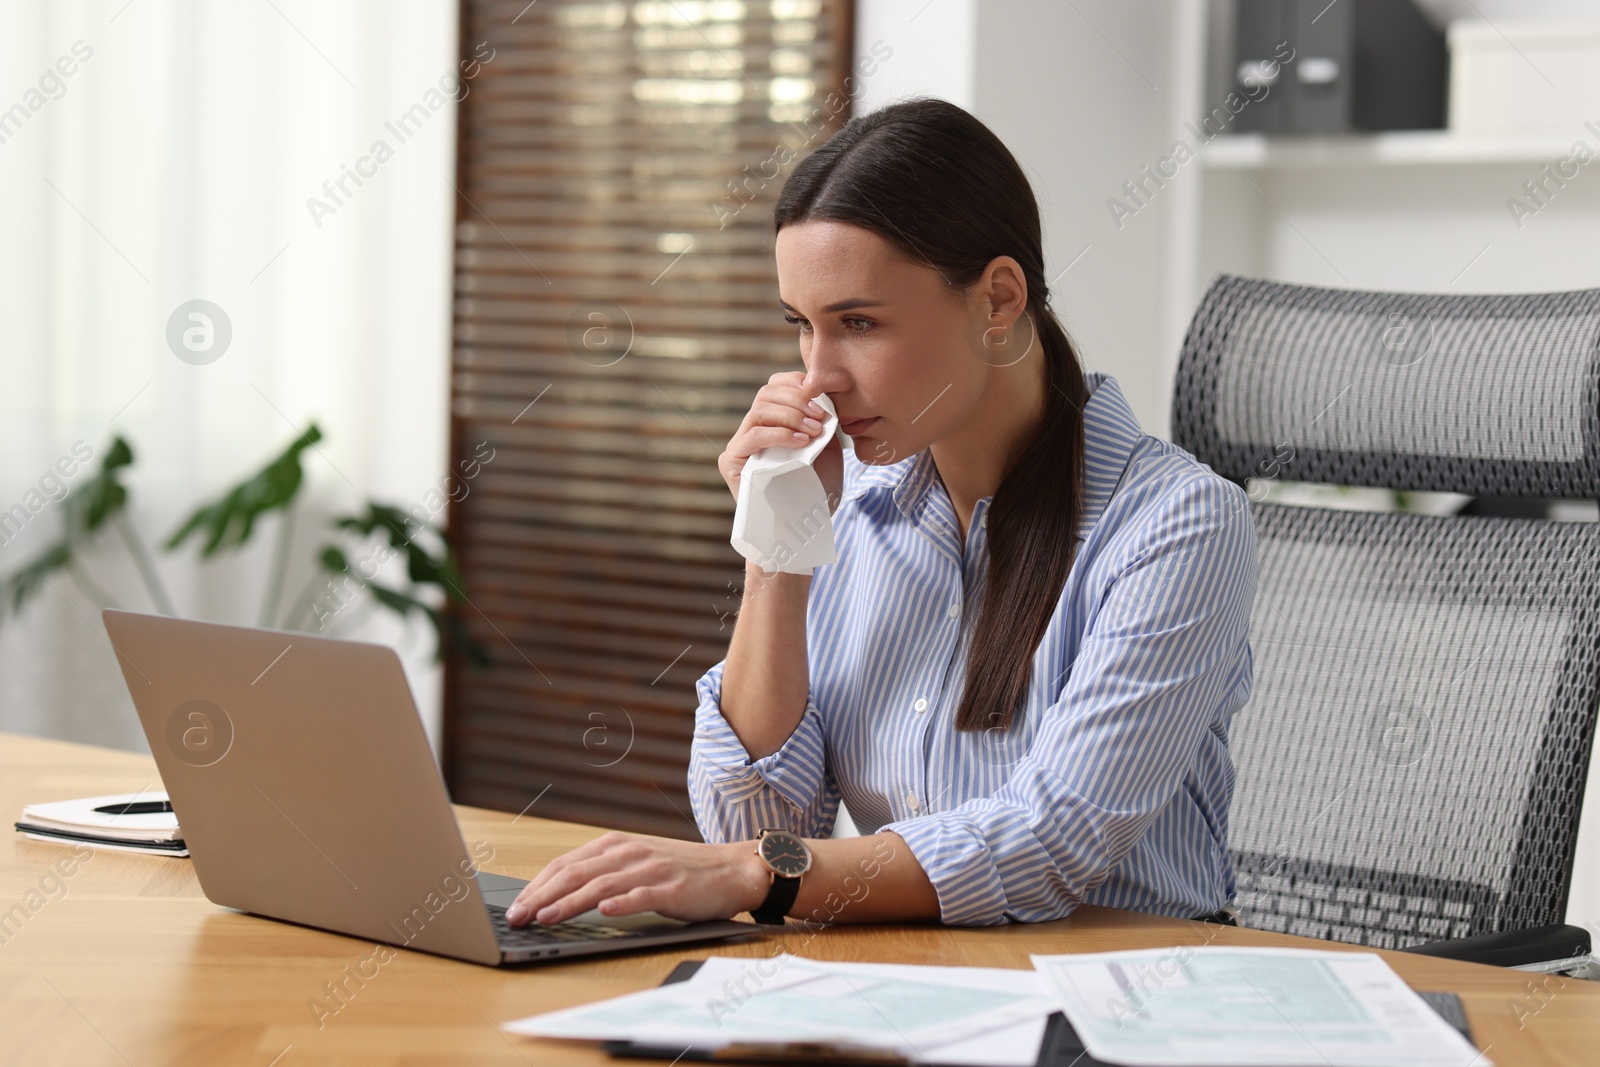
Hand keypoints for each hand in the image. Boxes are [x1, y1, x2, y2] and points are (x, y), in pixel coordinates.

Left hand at [504, 830, 770, 926]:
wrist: (731, 869)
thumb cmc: (681, 871)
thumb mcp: (637, 862)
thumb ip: (604, 872)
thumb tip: (560, 894)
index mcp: (616, 846)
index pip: (566, 864)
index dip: (537, 885)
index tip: (515, 906)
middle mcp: (629, 853)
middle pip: (576, 873)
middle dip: (542, 896)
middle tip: (517, 917)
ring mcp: (650, 869)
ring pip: (601, 885)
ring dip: (569, 902)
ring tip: (545, 918)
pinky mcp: (672, 888)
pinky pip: (642, 895)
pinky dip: (621, 903)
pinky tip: (604, 912)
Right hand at [718, 371, 844, 515]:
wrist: (804, 526)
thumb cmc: (817, 488)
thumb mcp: (826, 446)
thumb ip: (821, 419)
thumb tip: (821, 394)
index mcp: (772, 421)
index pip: (776, 385)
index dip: (797, 384)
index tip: (822, 399)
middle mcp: (752, 428)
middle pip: (766, 393)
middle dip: (797, 400)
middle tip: (820, 417)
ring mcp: (739, 444)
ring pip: (759, 410)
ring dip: (791, 416)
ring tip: (814, 432)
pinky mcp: (731, 462)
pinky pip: (754, 436)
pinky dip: (780, 435)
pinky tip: (802, 443)